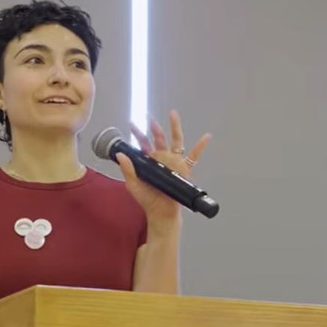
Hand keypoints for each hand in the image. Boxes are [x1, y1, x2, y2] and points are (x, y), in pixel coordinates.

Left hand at [114, 110, 211, 231]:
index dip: (138, 134)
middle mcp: (162, 159)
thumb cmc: (148, 200)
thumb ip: (128, 169)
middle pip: (159, 138)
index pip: (143, 144)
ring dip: (175, 127)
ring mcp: (174, 162)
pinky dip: (201, 146)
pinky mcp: (184, 169)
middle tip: (148, 116)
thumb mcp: (133, 185)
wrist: (161, 212)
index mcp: (150, 162)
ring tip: (173, 114)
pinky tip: (206, 136)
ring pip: (176, 141)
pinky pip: (194, 156)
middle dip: (154, 127)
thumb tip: (121, 154)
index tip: (132, 123)